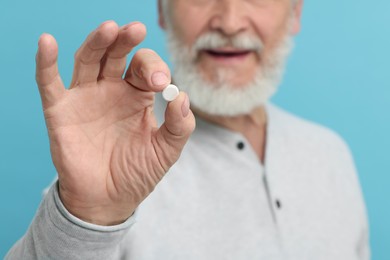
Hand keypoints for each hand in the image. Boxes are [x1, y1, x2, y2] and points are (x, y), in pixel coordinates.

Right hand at [35, 21, 194, 224]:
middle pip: (115, 54)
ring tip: (109, 28)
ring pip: (88, 60)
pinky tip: (47, 43)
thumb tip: (182, 96)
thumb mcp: (166, 150)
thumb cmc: (137, 172)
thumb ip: (179, 125)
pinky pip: (49, 83)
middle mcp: (110, 89)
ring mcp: (85, 97)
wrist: (109, 200)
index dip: (154, 68)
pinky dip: (46, 63)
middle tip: (136, 29)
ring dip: (97, 43)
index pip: (144, 67)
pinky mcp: (61, 111)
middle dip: (125, 40)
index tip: (161, 83)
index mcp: (137, 94)